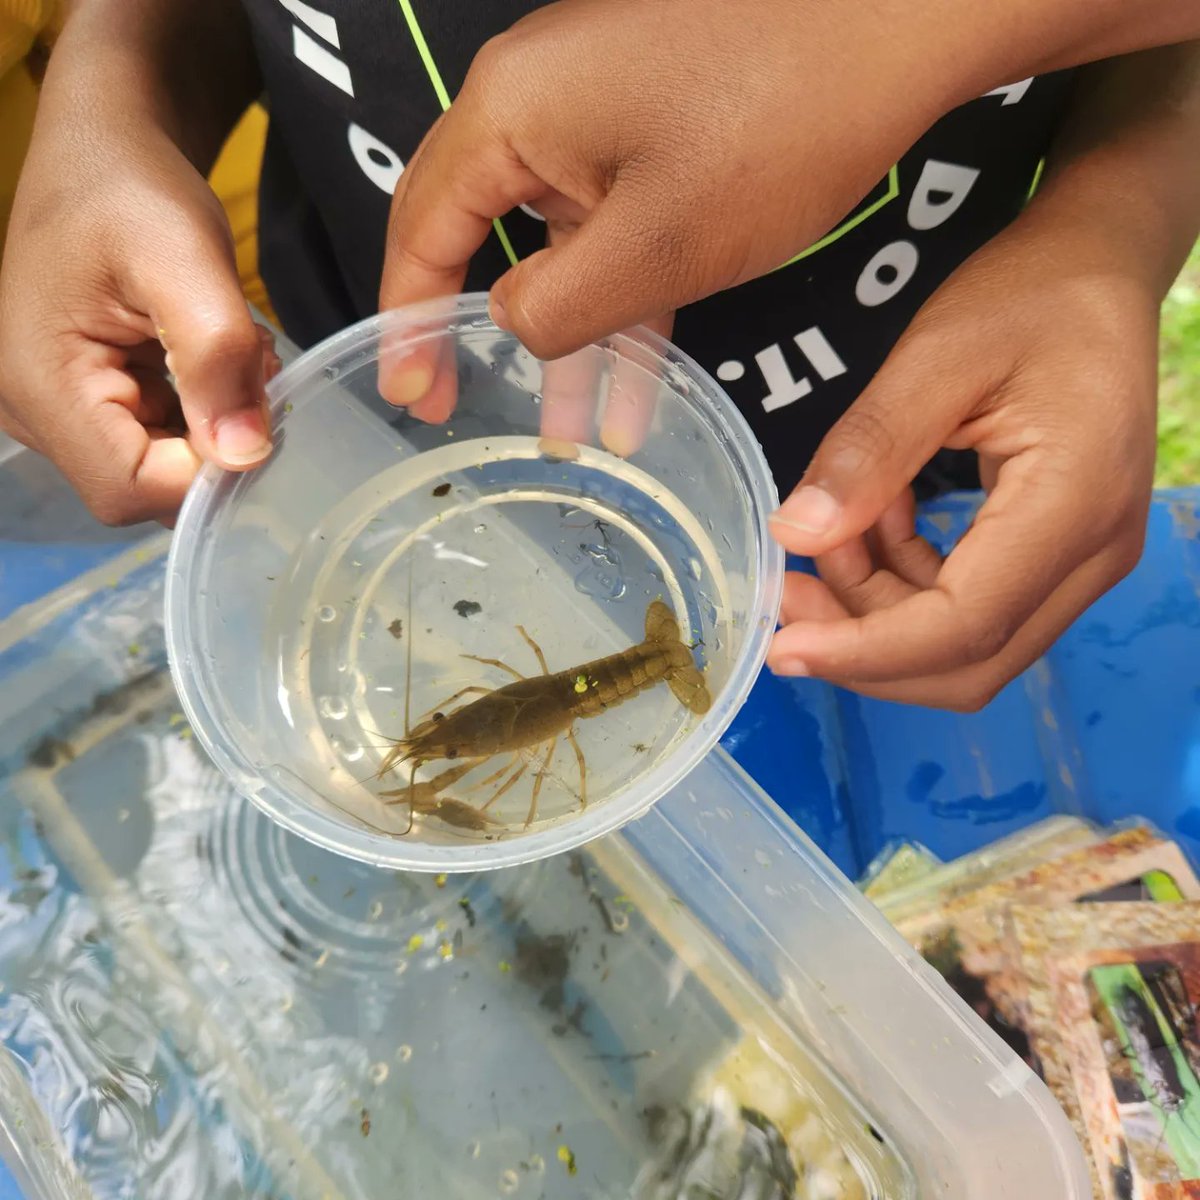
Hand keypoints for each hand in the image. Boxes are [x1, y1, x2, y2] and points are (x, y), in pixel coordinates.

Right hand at [0, 21, 272, 525]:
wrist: (104, 154)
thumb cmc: (132, 190)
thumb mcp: (184, 258)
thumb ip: (215, 357)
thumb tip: (245, 457)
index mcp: (44, 386)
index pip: (132, 488)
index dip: (206, 475)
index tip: (259, 418)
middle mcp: (37, 415)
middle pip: (146, 488)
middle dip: (217, 448)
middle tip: (251, 375)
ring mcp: (60, 413)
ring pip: (160, 469)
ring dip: (215, 430)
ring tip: (234, 360)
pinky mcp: (88, 403)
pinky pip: (157, 443)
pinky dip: (202, 416)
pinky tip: (216, 367)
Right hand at [377, 0, 989, 427]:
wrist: (902, 22)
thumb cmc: (779, 122)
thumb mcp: (652, 246)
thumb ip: (554, 304)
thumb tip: (507, 322)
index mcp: (509, 111)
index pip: (421, 229)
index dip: (408, 322)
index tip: (411, 395)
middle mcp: (537, 96)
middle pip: (476, 229)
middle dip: (475, 330)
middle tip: (461, 408)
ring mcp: (600, 103)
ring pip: (557, 239)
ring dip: (566, 332)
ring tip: (567, 430)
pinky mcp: (655, 117)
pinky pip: (614, 219)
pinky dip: (620, 294)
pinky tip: (634, 375)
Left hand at [765, 203, 1157, 709]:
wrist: (1098, 270)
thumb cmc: (1027, 296)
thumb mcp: (935, 355)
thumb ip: (869, 450)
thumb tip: (796, 535)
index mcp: (1074, 503)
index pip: (965, 625)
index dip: (866, 651)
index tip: (783, 646)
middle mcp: (1095, 551)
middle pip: (970, 663)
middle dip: (864, 648)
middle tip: (785, 596)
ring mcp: (1083, 558)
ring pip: (968, 647)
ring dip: (878, 614)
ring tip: (824, 536)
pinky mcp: (1058, 552)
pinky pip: (973, 608)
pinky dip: (904, 587)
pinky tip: (869, 527)